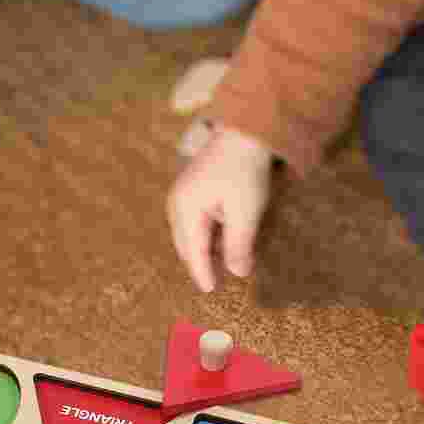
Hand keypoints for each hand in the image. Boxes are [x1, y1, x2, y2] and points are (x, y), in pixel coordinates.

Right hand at [166, 124, 276, 292]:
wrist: (245, 131)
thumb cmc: (244, 171)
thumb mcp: (246, 211)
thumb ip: (239, 244)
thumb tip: (238, 273)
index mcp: (186, 209)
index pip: (193, 251)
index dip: (202, 273)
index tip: (209, 291)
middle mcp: (178, 202)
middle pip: (186, 243)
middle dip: (199, 261)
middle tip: (213, 281)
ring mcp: (182, 192)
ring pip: (189, 231)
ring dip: (203, 247)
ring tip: (220, 262)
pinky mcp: (192, 186)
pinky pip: (194, 218)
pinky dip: (205, 232)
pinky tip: (221, 237)